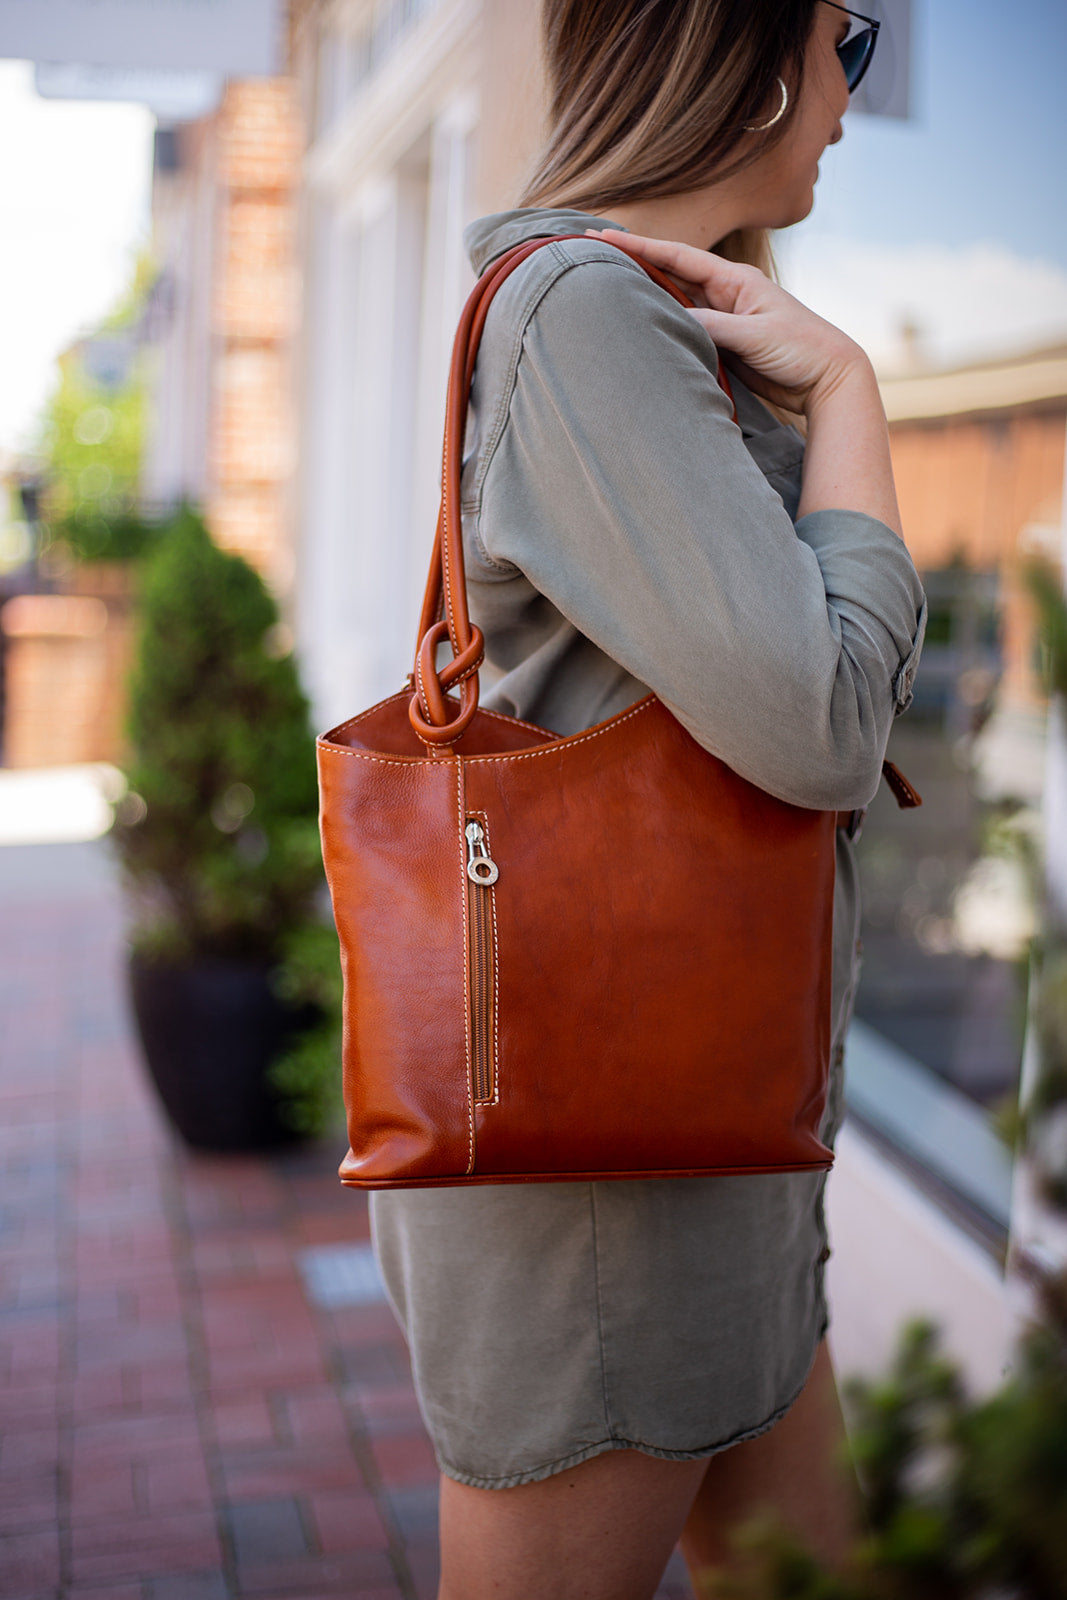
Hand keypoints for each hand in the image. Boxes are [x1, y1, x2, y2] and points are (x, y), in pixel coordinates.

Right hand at [587, 228, 869, 417]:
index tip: (604, 236)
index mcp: (735, 280)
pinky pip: (685, 333)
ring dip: (645, 298)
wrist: (829, 379)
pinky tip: (640, 330)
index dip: (640, 246)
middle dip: (634, 265)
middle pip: (670, 276)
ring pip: (675, 305)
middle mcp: (725, 295)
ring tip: (605, 291)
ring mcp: (723, 321)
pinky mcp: (724, 348)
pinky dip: (663, 329)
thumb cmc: (802, 348)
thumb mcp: (756, 335)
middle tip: (593, 256)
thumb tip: (672, 320)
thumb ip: (713, 326)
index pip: (677, 257)